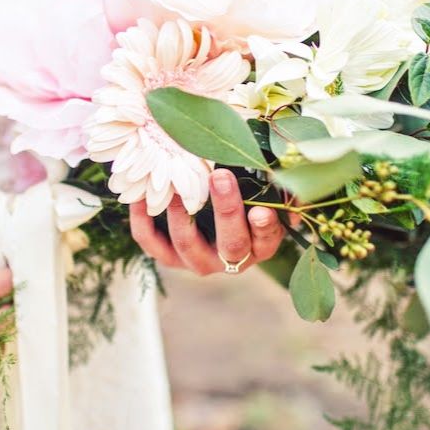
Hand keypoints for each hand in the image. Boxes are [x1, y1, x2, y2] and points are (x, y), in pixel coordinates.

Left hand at [130, 168, 285, 275]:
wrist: (215, 218)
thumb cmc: (249, 196)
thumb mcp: (267, 190)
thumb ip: (279, 182)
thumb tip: (290, 168)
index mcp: (260, 246)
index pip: (266, 240)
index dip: (264, 228)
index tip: (261, 211)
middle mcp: (231, 260)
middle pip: (231, 244)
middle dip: (226, 210)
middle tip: (220, 176)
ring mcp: (198, 261)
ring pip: (187, 243)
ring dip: (181, 213)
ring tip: (176, 184)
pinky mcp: (169, 257)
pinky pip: (151, 242)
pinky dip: (142, 220)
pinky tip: (138, 195)